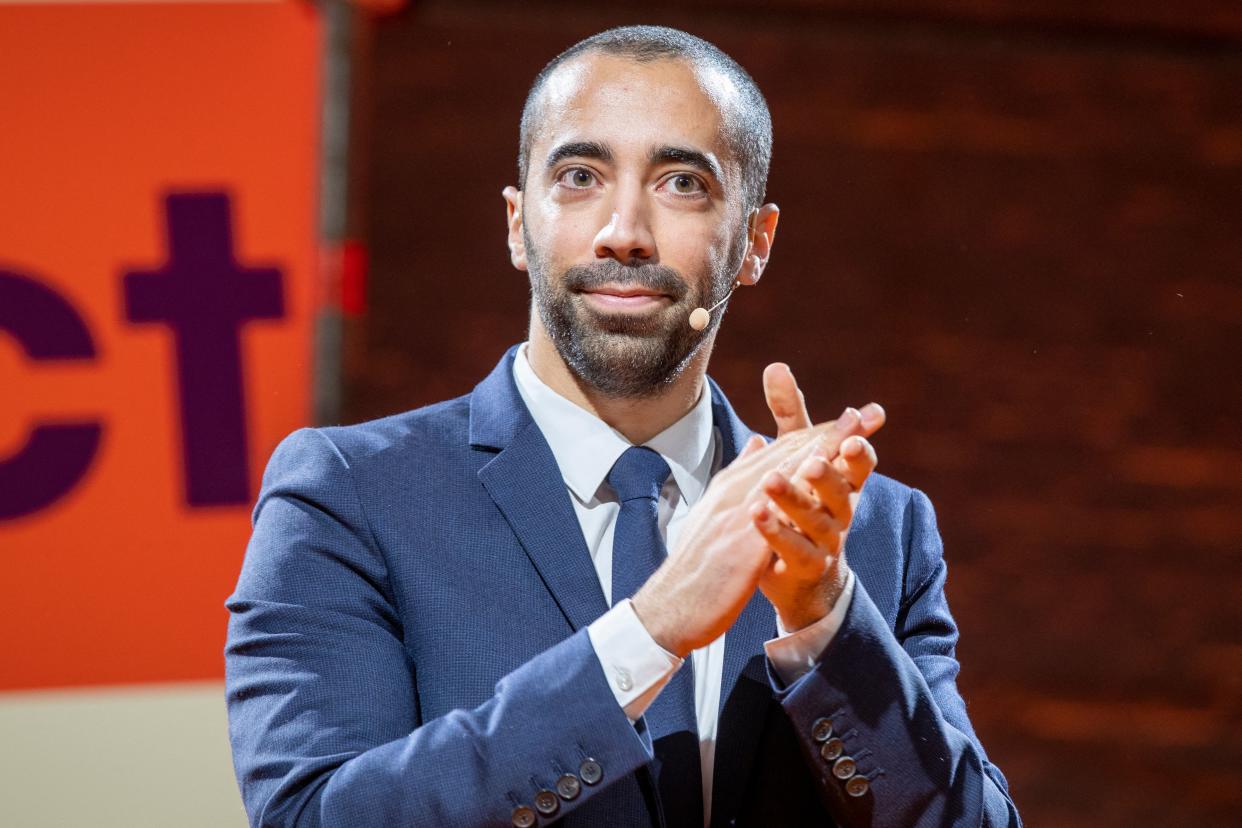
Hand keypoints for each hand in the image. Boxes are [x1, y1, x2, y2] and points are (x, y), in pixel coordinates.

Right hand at [630, 410, 865, 657]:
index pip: (778, 452)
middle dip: (827, 433)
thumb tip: (758, 443)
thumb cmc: (696, 564)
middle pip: (786, 456)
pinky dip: (798, 494)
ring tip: (850, 435)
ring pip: (783, 476)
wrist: (671, 606)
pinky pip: (775, 514)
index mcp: (731, 487)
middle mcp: (734, 493)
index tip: (852, 418)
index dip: (816, 433)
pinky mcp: (742, 545)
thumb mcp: (715, 514)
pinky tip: (822, 484)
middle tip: (864, 414)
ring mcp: (737, 516)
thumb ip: (739, 478)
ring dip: (819, 452)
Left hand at [742, 364, 884, 630]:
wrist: (805, 576)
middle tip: (812, 461)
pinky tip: (756, 515)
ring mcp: (826, 541)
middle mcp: (840, 510)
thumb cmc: (803, 504)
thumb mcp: (796, 457)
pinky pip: (794, 550)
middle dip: (828, 474)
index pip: (859, 463)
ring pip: (815, 521)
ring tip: (771, 483)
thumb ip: (790, 417)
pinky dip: (776, 532)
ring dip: (794, 500)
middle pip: (840, 491)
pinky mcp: (806, 566)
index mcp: (842, 482)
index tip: (855, 435)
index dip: (859, 451)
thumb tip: (776, 366)